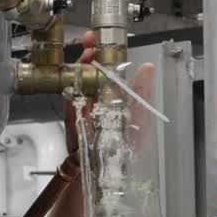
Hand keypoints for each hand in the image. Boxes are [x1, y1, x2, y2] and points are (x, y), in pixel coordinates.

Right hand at [64, 30, 155, 153]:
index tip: (102, 40)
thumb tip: (147, 67)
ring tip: (85, 55)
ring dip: (80, 67)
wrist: (106, 176)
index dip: (106, 54)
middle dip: (90, 55)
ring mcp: (85, 110)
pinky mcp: (72, 121)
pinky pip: (68, 102)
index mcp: (117, 98)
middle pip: (92, 73)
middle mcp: (100, 102)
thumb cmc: (126, 151)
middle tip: (89, 41)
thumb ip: (142, 93)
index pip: (111, 71)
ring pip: (79, 83)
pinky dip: (69, 90)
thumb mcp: (140, 120)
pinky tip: (72, 78)